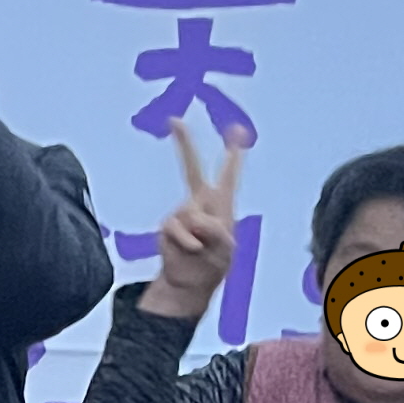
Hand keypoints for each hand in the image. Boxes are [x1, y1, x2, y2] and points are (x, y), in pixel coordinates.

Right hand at [148, 122, 243, 317]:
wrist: (189, 283)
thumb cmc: (213, 264)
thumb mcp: (226, 249)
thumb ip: (216, 232)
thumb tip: (196, 222)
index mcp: (221, 203)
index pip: (228, 175)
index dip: (233, 154)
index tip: (236, 130)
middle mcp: (199, 202)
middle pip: (190, 168)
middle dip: (183, 143)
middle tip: (174, 120)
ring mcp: (181, 212)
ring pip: (190, 214)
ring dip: (199, 235)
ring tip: (202, 249)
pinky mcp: (168, 225)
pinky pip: (176, 227)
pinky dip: (186, 241)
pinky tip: (191, 250)